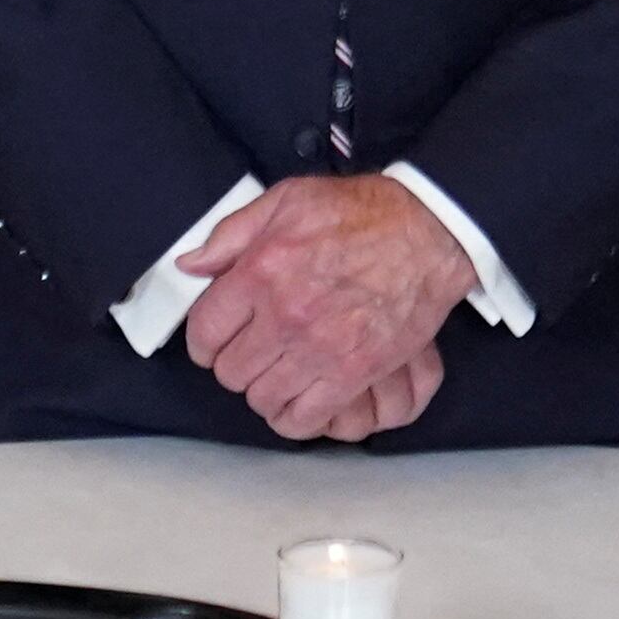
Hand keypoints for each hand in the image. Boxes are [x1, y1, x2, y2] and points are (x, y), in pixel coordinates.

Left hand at [176, 176, 475, 441]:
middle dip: (234, 363)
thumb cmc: (361, 213)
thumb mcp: (287, 200)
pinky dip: (293, 416)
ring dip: (263, 389)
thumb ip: (231, 234)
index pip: (205, 330)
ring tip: (275, 374)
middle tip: (250, 352)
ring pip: (262, 398)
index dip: (204, 340)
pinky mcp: (354, 373)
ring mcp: (320, 349)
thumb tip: (190, 265)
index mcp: (261, 271)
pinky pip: (304, 418)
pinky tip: (297, 399)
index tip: (215, 339)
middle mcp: (285, 315)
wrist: (428, 232)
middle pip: (230, 371)